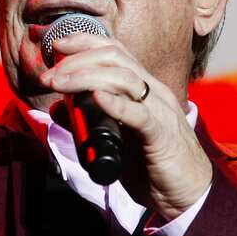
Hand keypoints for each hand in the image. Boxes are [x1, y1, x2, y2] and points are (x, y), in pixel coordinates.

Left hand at [40, 33, 211, 219]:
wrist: (187, 193)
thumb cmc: (152, 164)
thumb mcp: (115, 139)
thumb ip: (89, 122)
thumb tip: (59, 108)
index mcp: (143, 89)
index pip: (115, 51)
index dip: (84, 42)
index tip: (56, 44)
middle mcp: (153, 92)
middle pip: (115, 59)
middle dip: (77, 61)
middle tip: (49, 76)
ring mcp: (160, 111)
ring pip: (124, 79)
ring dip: (85, 77)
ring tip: (60, 84)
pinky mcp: (162, 136)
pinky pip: (140, 114)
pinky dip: (117, 104)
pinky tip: (97, 98)